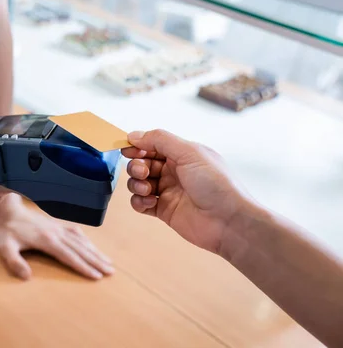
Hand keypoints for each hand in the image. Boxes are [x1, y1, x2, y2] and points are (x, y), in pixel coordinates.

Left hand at [0, 194, 113, 279]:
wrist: (9, 210)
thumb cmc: (6, 231)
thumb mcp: (5, 247)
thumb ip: (15, 262)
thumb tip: (26, 277)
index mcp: (46, 240)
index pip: (69, 256)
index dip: (83, 267)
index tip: (96, 276)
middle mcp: (56, 233)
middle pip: (80, 249)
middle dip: (96, 261)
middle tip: (111, 271)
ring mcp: (58, 228)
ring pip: (82, 241)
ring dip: (95, 252)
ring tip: (109, 262)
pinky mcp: (57, 225)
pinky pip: (77, 233)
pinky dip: (88, 241)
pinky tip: (93, 247)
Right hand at [121, 129, 252, 253]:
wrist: (229, 222)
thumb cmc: (217, 184)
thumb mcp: (189, 152)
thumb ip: (160, 140)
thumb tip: (134, 135)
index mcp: (182, 154)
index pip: (152, 145)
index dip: (138, 146)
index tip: (127, 149)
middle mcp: (174, 171)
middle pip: (142, 163)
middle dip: (136, 165)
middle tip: (144, 172)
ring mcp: (168, 191)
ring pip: (138, 182)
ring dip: (136, 184)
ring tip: (148, 189)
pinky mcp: (164, 210)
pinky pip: (141, 203)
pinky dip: (139, 201)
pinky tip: (149, 202)